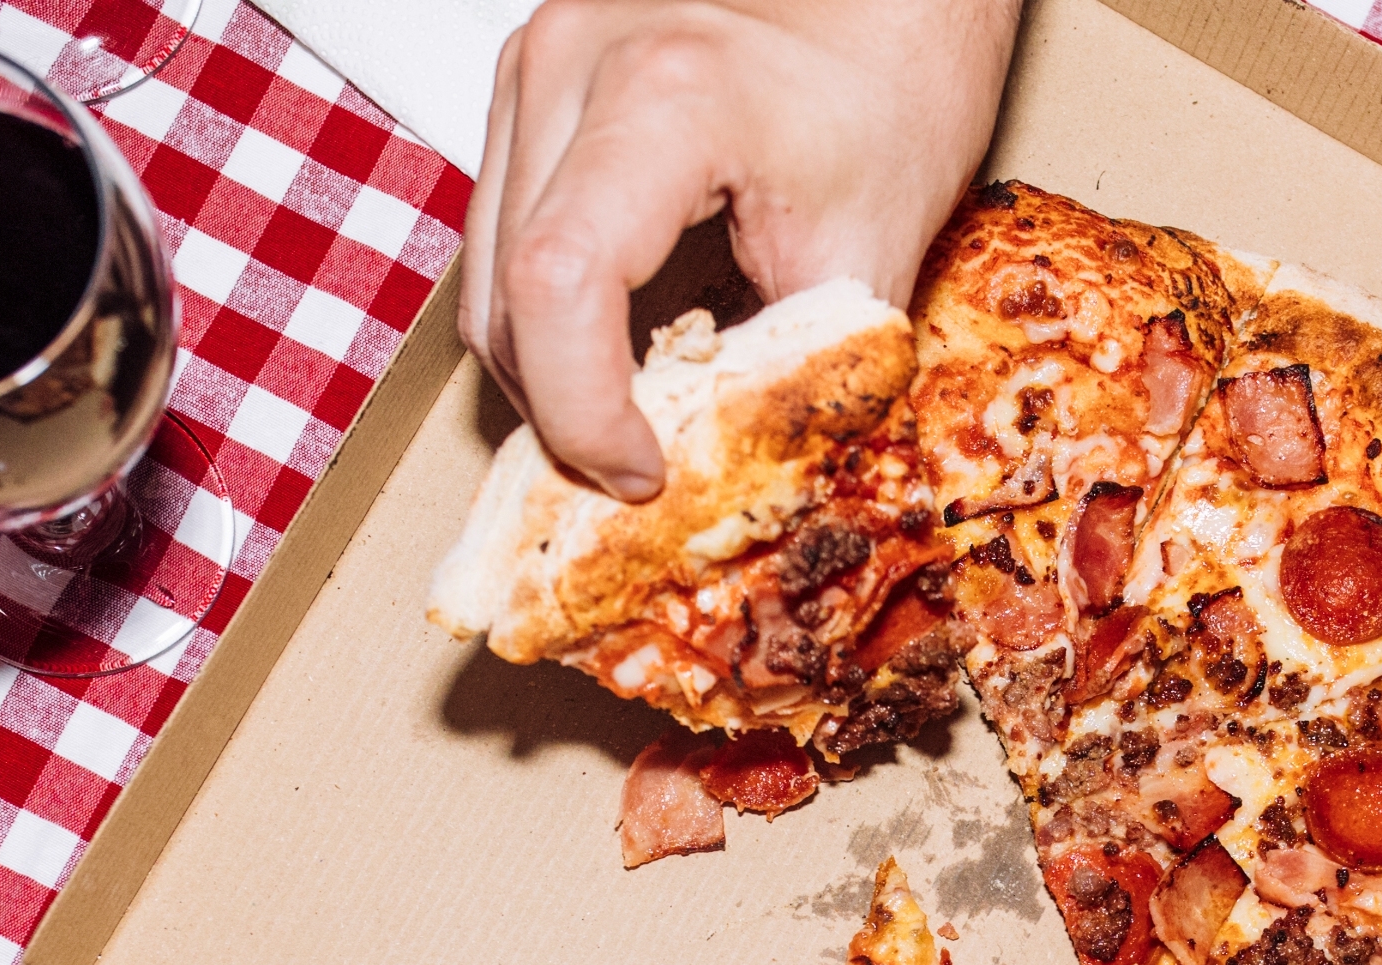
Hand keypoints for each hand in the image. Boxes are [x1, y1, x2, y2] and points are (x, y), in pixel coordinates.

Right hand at [460, 0, 1022, 496]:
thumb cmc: (897, 84)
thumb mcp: (868, 254)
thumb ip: (787, 378)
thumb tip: (719, 486)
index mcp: (665, 98)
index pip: (560, 287)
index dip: (584, 412)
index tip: (642, 472)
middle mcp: (572, 62)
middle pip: (505, 295)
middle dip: (563, 411)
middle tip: (640, 470)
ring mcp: (538, 62)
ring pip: (485, 273)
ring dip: (545, 367)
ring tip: (630, 416)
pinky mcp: (530, 78)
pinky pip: (499, 228)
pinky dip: (544, 308)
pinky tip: (616, 344)